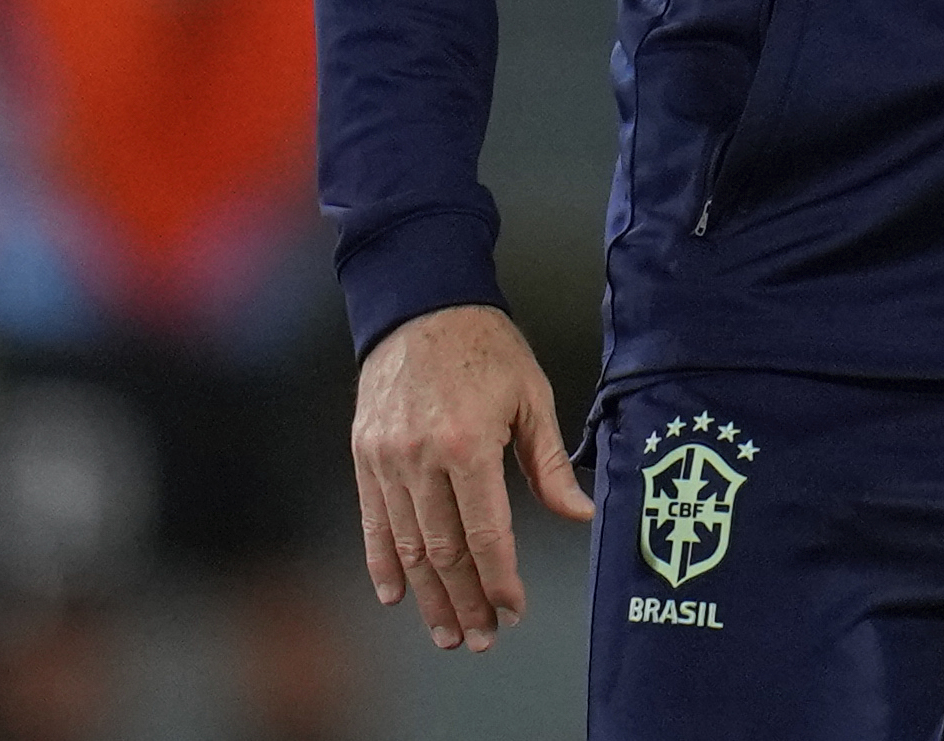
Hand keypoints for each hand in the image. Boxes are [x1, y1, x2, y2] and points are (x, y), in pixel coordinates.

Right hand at [353, 303, 594, 653]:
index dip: (500, 579)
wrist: (421, 304)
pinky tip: (397, 595)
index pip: (486, 533)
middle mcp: (421, 458)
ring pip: (406, 546)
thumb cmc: (486, 347)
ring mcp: (386, 459)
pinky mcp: (364, 455)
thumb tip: (579, 514)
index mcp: (468, 445)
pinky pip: (373, 521)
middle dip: (465, 601)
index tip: (513, 609)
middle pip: (442, 551)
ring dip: (427, 596)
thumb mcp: (532, 396)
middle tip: (482, 638)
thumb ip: (550, 463)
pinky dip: (382, 563)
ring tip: (447, 632)